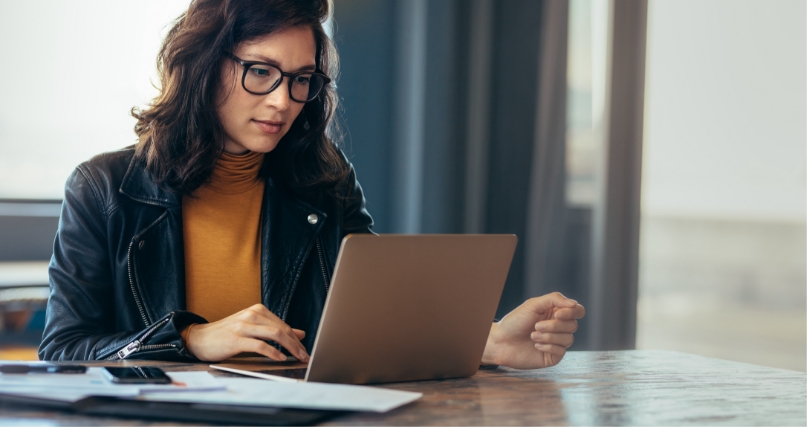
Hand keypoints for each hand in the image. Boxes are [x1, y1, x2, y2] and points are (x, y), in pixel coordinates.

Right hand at [185, 304, 308, 362]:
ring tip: (297, 357)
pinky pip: (260, 345)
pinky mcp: (236, 339)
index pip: (283, 324)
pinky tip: (280, 358)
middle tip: (305, 356)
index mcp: (257, 310)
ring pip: (275, 335)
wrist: (199, 338)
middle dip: (296, 344)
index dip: (296, 339)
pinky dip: (273, 352)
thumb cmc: (227, 334)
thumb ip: (275, 329)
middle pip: (282, 329)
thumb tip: (300, 333)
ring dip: (290, 348)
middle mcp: (252, 315)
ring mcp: (244, 326)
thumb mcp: (253, 328)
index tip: (304, 350)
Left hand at [481, 292, 584, 368]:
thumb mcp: (534, 304)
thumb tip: (574, 304)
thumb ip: (555, 299)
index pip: (577, 311)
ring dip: (549, 336)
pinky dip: (548, 346)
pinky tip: (536, 345)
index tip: (557, 314)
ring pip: (568, 339)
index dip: (572, 312)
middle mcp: (559, 327)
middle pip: (573, 325)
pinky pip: (561, 351)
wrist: (501, 341)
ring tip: (533, 335)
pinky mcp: (553, 356)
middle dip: (554, 326)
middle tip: (536, 326)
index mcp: (556, 313)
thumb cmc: (515, 321)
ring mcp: (557, 342)